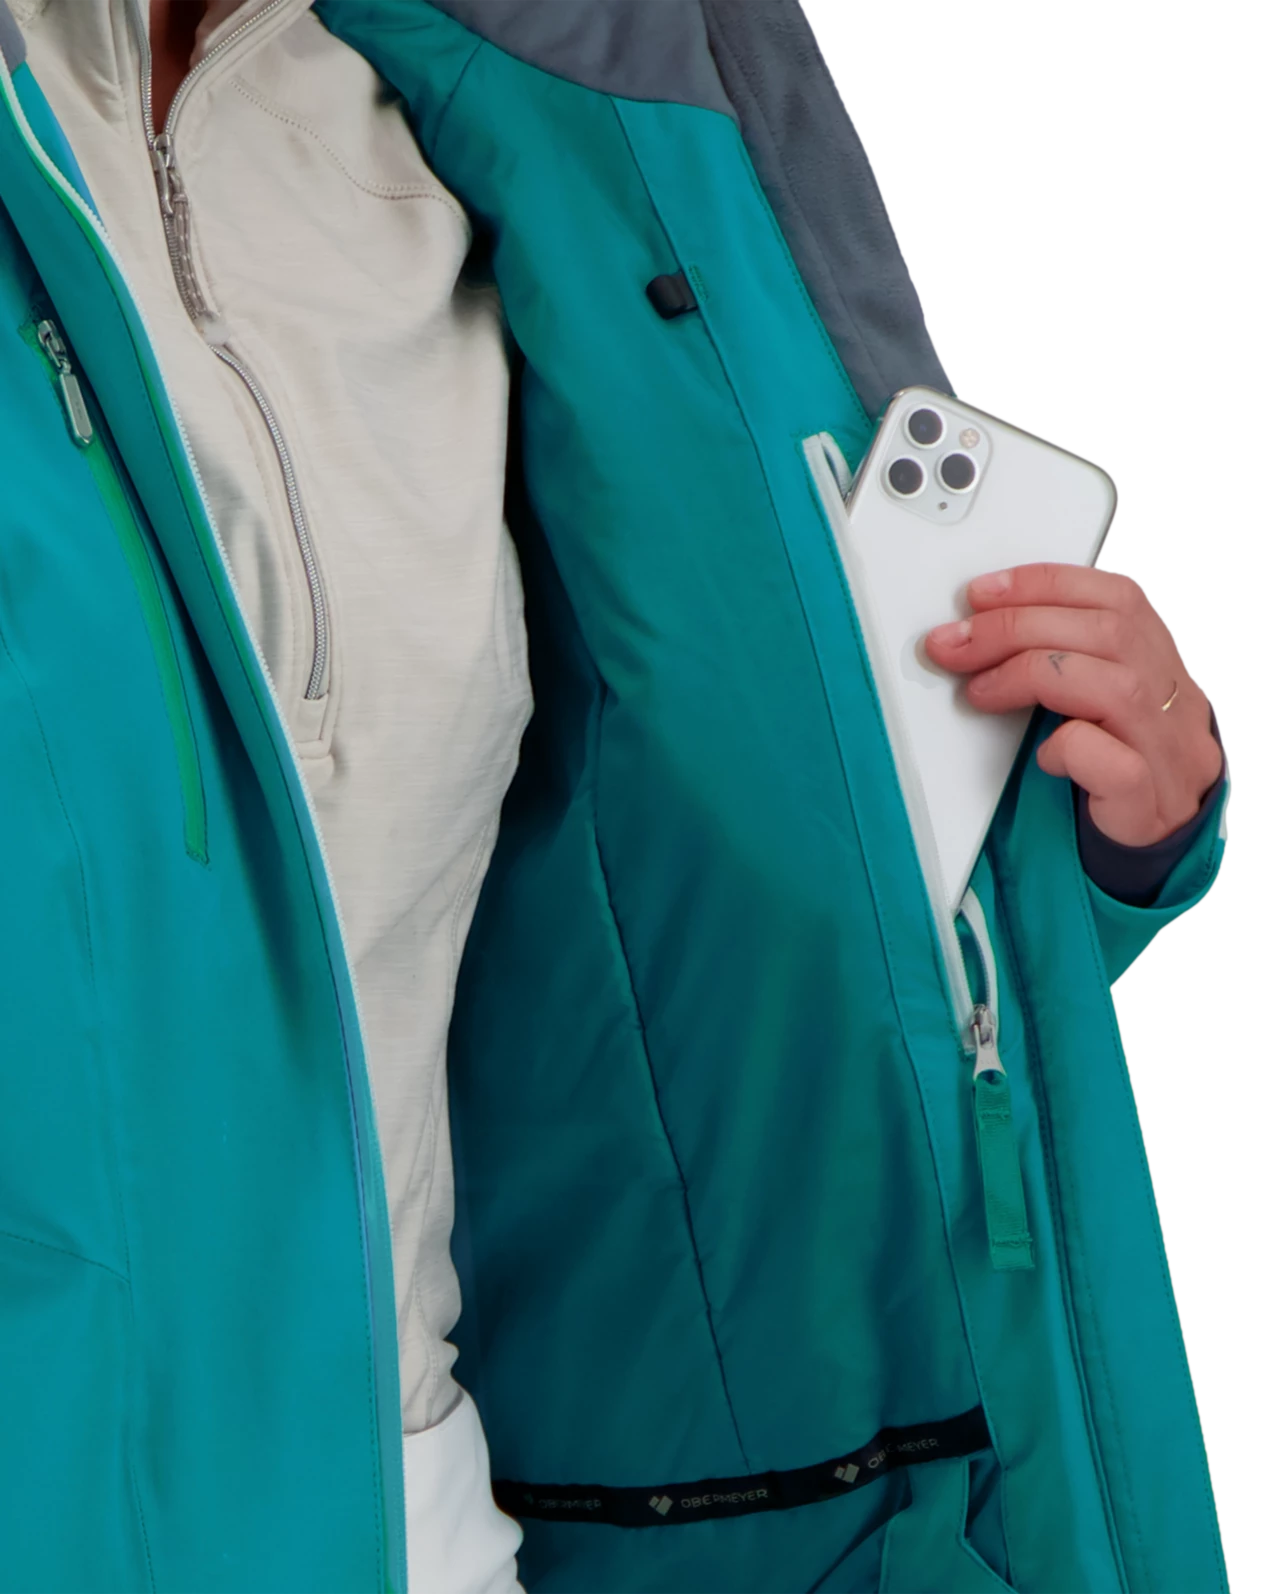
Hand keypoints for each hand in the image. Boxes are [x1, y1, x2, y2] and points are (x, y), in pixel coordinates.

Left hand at [924, 564, 1221, 846]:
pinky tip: (1042, 755)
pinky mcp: (1150, 807)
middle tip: (957, 645)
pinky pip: (1118, 765)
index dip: (1046, 585)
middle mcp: (1177, 706)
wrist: (1148, 854)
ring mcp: (1170, 757)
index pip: (1119, 601)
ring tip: (981, 691)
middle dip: (1018, 627)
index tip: (981, 593)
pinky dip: (1070, 748)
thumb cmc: (1108, 775)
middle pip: (1110, 634)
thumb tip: (975, 634)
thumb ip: (1057, 665)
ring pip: (1118, 689)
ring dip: (1031, 675)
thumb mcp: (1087, 707)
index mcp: (1163, 670)